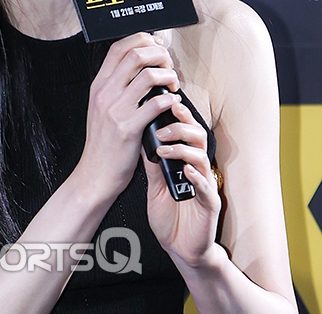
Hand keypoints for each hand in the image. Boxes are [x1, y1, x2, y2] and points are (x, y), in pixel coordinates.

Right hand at [75, 32, 180, 203]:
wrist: (95, 174)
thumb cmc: (104, 143)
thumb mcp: (102, 108)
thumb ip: (117, 87)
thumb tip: (142, 67)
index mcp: (99, 86)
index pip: (118, 48)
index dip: (141, 39)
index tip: (156, 44)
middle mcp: (105, 93)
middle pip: (135, 55)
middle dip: (159, 54)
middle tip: (169, 64)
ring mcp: (115, 110)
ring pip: (148, 75)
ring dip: (168, 75)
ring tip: (173, 84)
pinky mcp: (128, 128)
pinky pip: (155, 103)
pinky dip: (170, 99)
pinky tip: (173, 103)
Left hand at [142, 100, 221, 266]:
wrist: (179, 248)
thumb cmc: (169, 215)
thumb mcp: (154, 184)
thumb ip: (152, 162)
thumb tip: (140, 136)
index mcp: (186, 160)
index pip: (186, 131)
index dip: (178, 115)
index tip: (163, 103)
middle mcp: (198, 168)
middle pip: (198, 136)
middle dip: (181, 126)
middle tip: (161, 126)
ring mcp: (206, 185)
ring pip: (203, 157)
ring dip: (183, 149)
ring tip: (164, 150)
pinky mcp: (210, 204)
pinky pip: (207, 187)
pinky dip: (196, 177)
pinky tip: (185, 171)